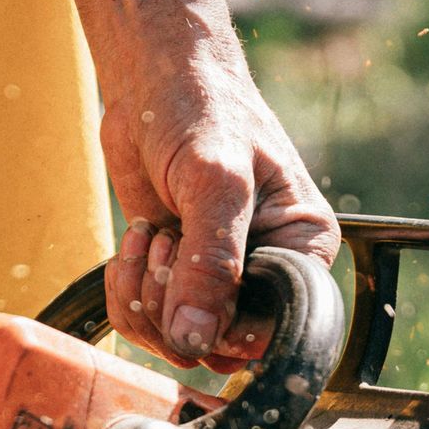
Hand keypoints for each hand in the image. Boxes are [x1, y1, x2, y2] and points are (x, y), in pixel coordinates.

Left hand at [101, 47, 337, 368]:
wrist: (156, 80)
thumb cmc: (204, 111)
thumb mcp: (215, 181)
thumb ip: (210, 262)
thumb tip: (196, 338)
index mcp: (301, 253)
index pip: (273, 331)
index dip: (225, 324)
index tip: (190, 278)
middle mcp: (264, 276)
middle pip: (220, 348)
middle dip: (175, 306)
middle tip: (164, 244)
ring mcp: (215, 281)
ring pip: (178, 341)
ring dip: (146, 298)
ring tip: (148, 237)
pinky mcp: (172, 277)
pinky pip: (146, 323)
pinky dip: (127, 291)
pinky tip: (134, 241)